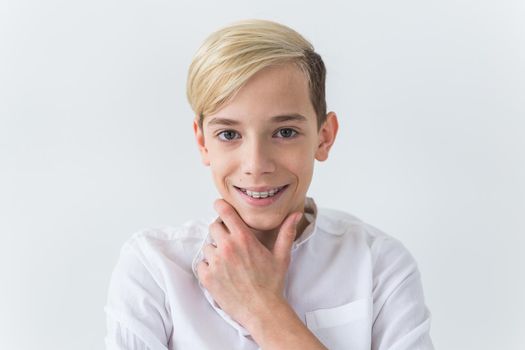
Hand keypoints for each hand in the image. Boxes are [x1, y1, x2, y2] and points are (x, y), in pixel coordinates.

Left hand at [195, 199, 302, 328]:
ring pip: (207, 246)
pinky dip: (208, 267)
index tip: (219, 205)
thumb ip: (286, 232)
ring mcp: (215, 262)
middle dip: (220, 231)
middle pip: (213, 227)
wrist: (261, 310)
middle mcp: (227, 247)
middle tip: (229, 242)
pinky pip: (201, 264)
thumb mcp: (281, 256)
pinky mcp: (207, 277)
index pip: (224, 212)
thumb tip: (295, 214)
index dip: (220, 206)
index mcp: (243, 238)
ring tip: (228, 262)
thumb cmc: (272, 283)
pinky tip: (221, 273)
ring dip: (215, 251)